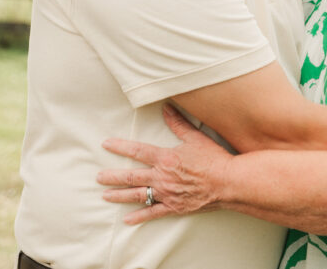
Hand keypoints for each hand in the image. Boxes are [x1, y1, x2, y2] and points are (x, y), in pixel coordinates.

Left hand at [97, 104, 233, 223]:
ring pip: (137, 195)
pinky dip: (139, 216)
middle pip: (131, 176)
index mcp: (165, 158)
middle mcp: (161, 177)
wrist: (228, 183)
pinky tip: (126, 219)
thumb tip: (166, 107)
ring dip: (119, 195)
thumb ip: (178, 123)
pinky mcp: (173, 207)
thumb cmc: (213, 159)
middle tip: (98, 176)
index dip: (120, 146)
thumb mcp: (195, 138)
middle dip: (112, 176)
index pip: (137, 150)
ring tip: (105, 195)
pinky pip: (152, 213)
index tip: (106, 144)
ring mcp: (166, 194)